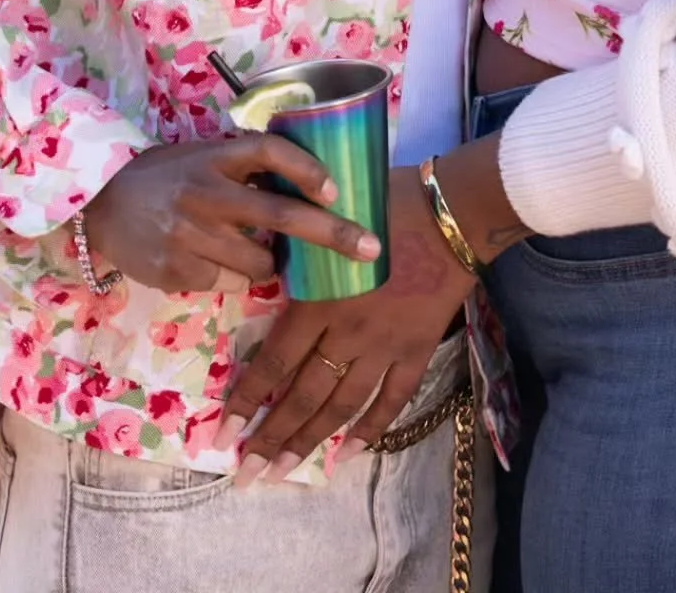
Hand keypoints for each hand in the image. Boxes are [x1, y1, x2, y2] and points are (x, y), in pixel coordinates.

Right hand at [81, 135, 383, 294]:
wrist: (99, 205)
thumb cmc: (166, 177)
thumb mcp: (202, 158)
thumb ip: (246, 170)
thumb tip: (312, 191)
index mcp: (213, 157)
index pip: (269, 152)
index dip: (308, 168)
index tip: (336, 190)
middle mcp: (204, 193)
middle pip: (280, 214)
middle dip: (333, 234)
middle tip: (372, 248)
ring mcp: (189, 235)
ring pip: (259, 261)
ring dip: (269, 262)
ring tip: (245, 247)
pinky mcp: (177, 271)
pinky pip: (228, 284)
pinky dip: (232, 277)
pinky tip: (208, 261)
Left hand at [221, 164, 476, 482]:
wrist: (453, 213)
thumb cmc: (388, 202)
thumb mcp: (327, 217)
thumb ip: (295, 242)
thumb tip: (258, 247)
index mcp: (322, 299)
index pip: (276, 362)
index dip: (248, 399)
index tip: (223, 433)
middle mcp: (348, 333)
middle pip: (303, 395)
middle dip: (272, 437)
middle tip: (247, 474)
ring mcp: (385, 347)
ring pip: (342, 405)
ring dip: (311, 440)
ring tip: (284, 471)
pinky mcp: (417, 350)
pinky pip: (392, 399)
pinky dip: (371, 428)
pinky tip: (348, 452)